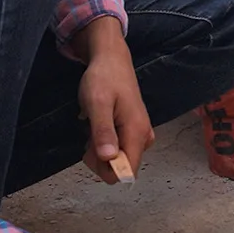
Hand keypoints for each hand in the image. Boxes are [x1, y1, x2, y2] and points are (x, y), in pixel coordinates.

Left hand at [77, 31, 153, 182]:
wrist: (111, 60)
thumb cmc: (103, 78)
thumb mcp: (97, 103)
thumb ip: (103, 131)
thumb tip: (109, 158)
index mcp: (137, 132)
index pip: (126, 172)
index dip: (105, 168)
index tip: (91, 149)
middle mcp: (143, 137)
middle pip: (121, 168)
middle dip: (100, 158)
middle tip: (90, 133)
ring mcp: (140, 134)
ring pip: (118, 160)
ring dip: (100, 150)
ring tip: (94, 126)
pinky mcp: (135, 131)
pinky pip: (119, 149)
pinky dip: (104, 143)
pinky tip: (99, 126)